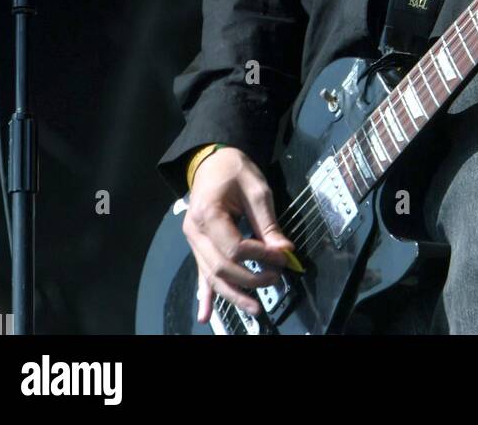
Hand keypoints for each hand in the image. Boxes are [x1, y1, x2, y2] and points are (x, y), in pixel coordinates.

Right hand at [182, 147, 298, 322]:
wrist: (212, 161)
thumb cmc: (234, 170)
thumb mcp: (257, 190)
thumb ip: (269, 224)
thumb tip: (284, 251)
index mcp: (208, 213)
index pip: (235, 248)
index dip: (260, 257)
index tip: (282, 257)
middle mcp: (195, 231)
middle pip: (221, 267)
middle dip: (250, 278)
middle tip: (276, 277)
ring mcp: (193, 241)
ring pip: (212, 276)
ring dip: (233, 295)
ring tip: (255, 308)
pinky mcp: (197, 246)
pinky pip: (201, 273)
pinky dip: (206, 294)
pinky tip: (205, 315)